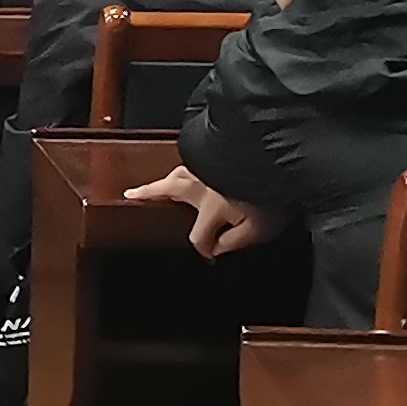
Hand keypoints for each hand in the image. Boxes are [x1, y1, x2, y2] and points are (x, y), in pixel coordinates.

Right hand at [120, 167, 276, 260]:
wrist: (276, 152)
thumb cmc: (273, 193)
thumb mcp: (261, 227)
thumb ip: (236, 240)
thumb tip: (217, 247)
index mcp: (212, 207)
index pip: (199, 236)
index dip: (205, 248)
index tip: (211, 254)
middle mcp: (203, 184)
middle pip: (168, 190)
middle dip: (148, 193)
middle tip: (130, 194)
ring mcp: (209, 164)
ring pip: (179, 171)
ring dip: (164, 178)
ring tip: (156, 183)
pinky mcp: (219, 151)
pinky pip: (194, 159)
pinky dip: (187, 165)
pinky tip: (191, 166)